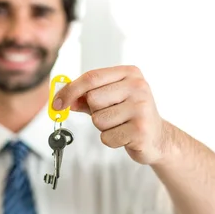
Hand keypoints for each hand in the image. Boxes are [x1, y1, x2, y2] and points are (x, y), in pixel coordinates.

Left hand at [53, 66, 167, 164]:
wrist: (158, 138)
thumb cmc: (129, 115)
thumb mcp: (110, 99)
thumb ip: (85, 97)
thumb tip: (61, 98)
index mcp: (130, 73)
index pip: (91, 77)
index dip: (69, 90)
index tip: (56, 104)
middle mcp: (138, 86)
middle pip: (93, 99)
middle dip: (95, 112)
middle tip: (112, 115)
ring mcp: (141, 108)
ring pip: (98, 119)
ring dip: (104, 127)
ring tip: (121, 125)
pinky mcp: (140, 130)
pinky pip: (107, 137)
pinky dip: (111, 140)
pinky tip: (126, 136)